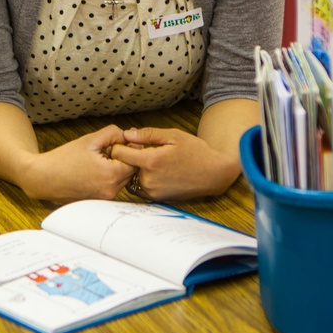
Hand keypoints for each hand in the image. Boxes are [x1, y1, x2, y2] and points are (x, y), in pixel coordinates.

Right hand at [24, 124, 136, 201]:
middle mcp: (111, 190)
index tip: (114, 144)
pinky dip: (109, 177)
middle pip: (131, 171)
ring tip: (98, 161)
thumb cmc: (64, 159)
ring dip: (116, 168)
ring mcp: (105, 198)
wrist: (44, 178)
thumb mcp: (89, 140)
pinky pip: (113, 186)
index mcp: (110, 174)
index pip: (135, 160)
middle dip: (123, 159)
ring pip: (123, 179)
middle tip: (106, 151)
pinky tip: (94, 171)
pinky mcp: (100, 201)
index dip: (127, 149)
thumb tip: (128, 135)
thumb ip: (112, 134)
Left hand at [111, 127, 239, 200]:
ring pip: (130, 177)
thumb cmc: (195, 151)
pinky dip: (140, 179)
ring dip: (133, 169)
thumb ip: (148, 135)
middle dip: (127, 157)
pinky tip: (154, 171)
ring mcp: (152, 191)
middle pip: (123, 166)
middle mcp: (149, 179)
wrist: (212, 173)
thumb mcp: (173, 136)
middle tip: (141, 149)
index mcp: (151, 161)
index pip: (119, 153)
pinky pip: (138, 187)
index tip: (127, 141)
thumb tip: (127, 133)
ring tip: (150, 160)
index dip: (120, 145)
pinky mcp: (155, 198)